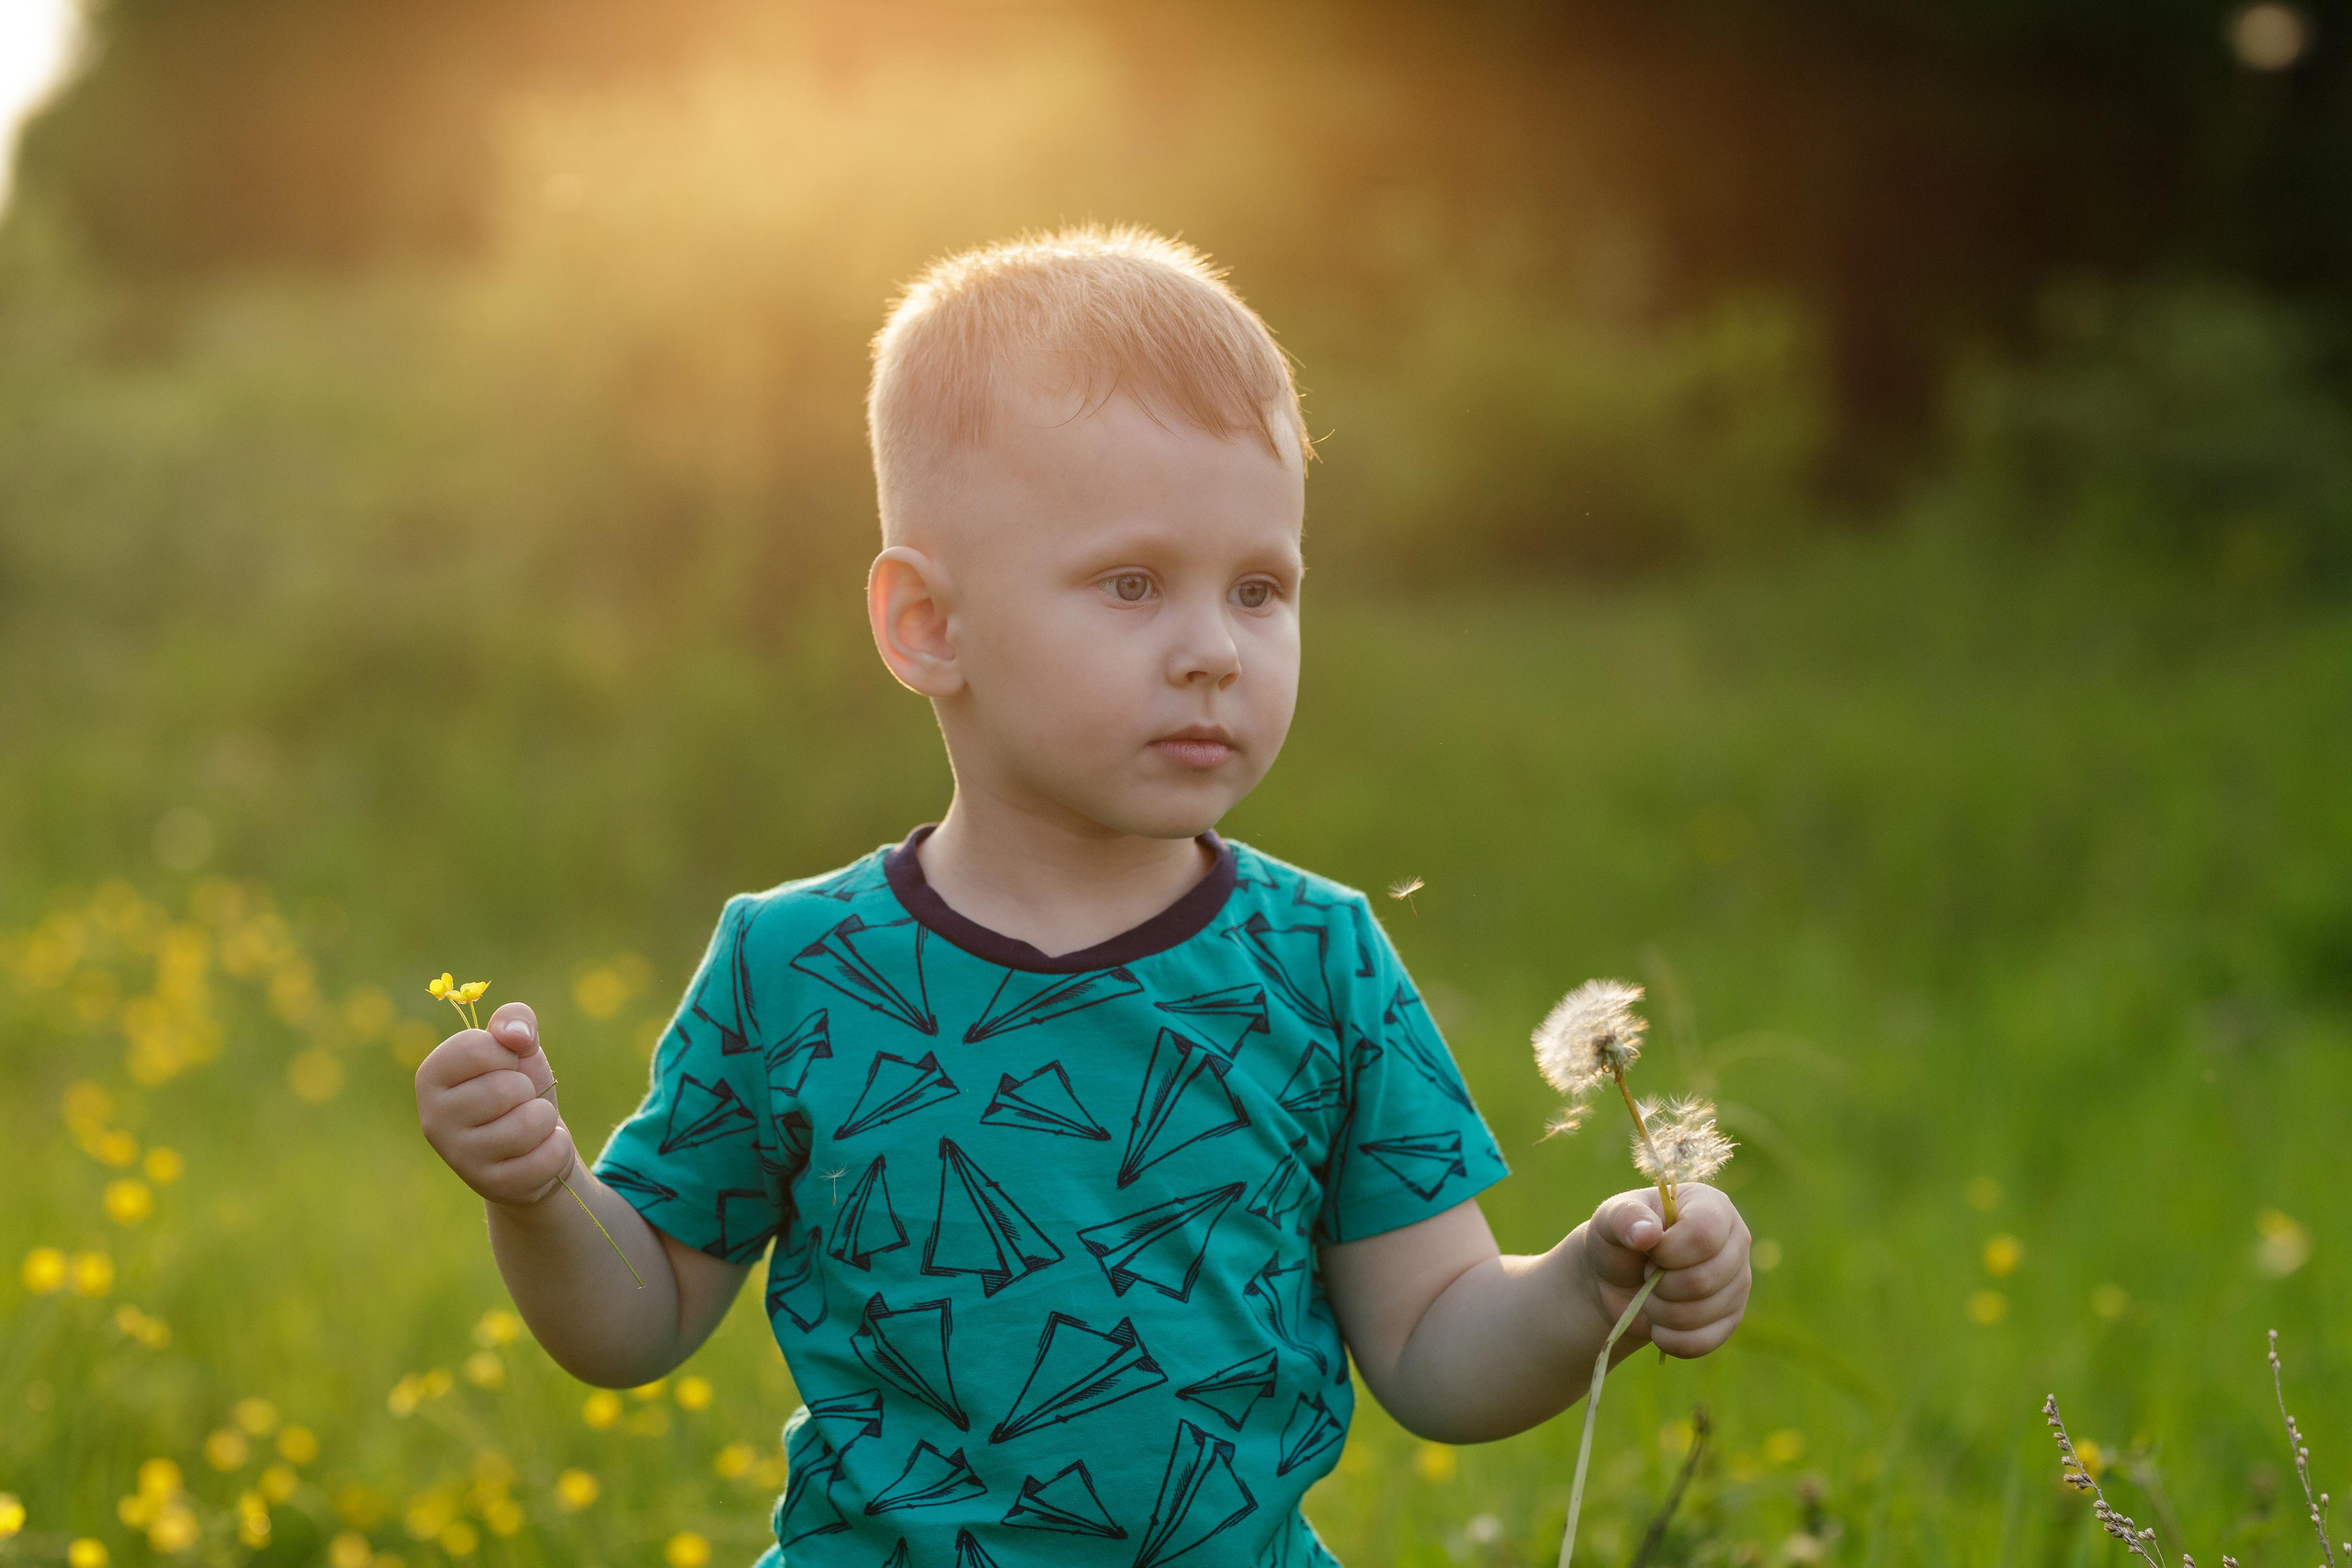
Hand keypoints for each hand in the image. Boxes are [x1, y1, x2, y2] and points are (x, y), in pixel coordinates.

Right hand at [415, 1001, 575, 1207]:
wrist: (533, 1144)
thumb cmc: (518, 1086)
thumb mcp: (516, 1045)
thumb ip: (514, 1020)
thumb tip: (516, 1036)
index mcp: (431, 1077)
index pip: (475, 1047)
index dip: (506, 1053)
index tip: (503, 1066)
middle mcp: (433, 1119)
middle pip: (507, 1088)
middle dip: (527, 1090)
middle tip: (516, 1102)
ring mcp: (460, 1157)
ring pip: (530, 1122)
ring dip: (544, 1119)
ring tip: (528, 1126)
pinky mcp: (492, 1186)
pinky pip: (548, 1155)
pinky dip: (557, 1148)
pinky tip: (537, 1152)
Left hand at [1577, 1183, 1750, 1357]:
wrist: (1615, 1282)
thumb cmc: (1618, 1240)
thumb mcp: (1610, 1220)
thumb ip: (1624, 1218)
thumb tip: (1647, 1233)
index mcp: (1712, 1206)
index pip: (1704, 1234)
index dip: (1669, 1252)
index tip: (1647, 1252)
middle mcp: (1735, 1242)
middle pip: (1705, 1279)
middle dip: (1660, 1285)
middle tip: (1646, 1274)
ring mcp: (1738, 1282)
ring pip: (1704, 1313)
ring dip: (1661, 1311)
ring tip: (1650, 1295)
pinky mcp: (1730, 1319)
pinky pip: (1704, 1341)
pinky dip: (1671, 1338)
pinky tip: (1658, 1324)